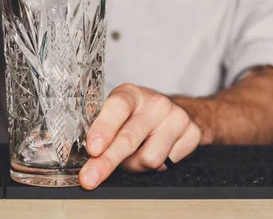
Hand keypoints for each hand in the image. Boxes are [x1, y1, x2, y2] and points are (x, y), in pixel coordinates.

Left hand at [80, 84, 200, 189]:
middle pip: (129, 138)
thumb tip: (79, 154)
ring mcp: (175, 117)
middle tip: (90, 178)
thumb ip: (101, 128)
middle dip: (106, 162)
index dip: (103, 129)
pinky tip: (154, 151)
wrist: (177, 111)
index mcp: (130, 93)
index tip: (93, 149)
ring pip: (148, 158)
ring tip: (133, 155)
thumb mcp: (118, 112)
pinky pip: (167, 164)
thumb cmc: (138, 114)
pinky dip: (155, 166)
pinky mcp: (192, 133)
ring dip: (134, 165)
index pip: (116, 108)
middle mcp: (154, 103)